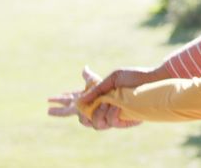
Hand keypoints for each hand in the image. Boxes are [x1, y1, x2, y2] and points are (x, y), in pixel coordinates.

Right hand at [48, 65, 166, 129]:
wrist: (153, 82)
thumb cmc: (134, 78)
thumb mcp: (112, 79)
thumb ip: (95, 89)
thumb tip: (79, 101)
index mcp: (98, 93)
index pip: (76, 99)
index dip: (62, 101)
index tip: (48, 100)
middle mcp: (102, 105)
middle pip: (80, 116)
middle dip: (72, 111)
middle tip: (68, 107)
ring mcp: (110, 114)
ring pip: (93, 121)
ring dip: (100, 111)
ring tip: (111, 102)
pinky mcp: (120, 120)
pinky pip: (109, 122)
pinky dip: (112, 113)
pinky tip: (118, 105)